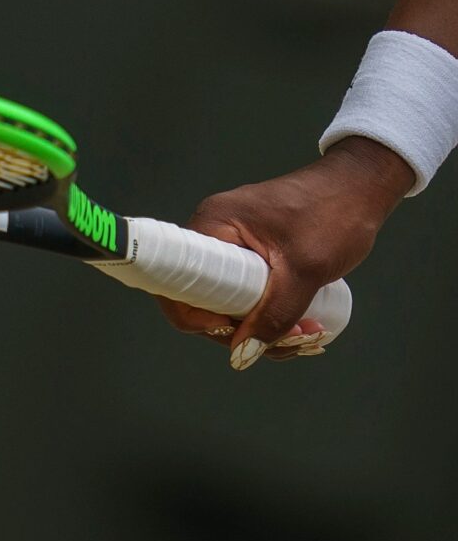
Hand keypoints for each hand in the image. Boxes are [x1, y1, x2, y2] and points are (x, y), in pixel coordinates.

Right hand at [159, 137, 414, 369]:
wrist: (363, 186)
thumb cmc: (334, 212)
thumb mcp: (305, 269)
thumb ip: (275, 314)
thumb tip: (243, 354)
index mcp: (214, 225)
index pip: (178, 282)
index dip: (196, 317)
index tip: (235, 332)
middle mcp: (215, 233)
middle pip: (204, 298)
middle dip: (242, 329)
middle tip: (288, 339)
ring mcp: (233, 243)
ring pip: (229, 300)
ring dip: (262, 326)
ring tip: (306, 333)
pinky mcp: (251, 251)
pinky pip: (246, 291)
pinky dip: (268, 312)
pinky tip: (300, 324)